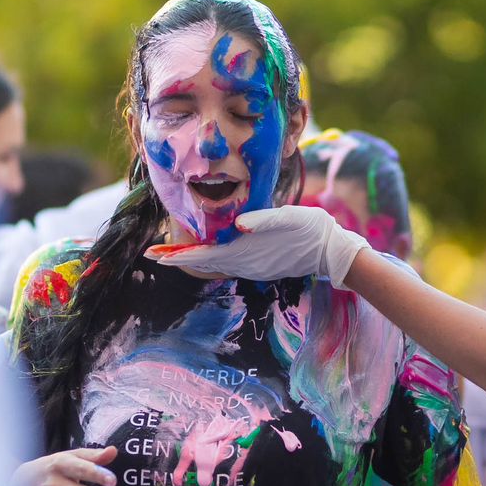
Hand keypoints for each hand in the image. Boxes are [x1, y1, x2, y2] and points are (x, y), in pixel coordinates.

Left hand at [146, 207, 369, 284]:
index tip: (156, 254)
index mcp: (248, 249)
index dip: (179, 254)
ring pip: (214, 265)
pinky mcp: (260, 266)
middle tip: (152, 254)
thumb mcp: (291, 217)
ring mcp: (252, 267)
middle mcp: (246, 263)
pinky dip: (209, 260)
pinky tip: (204, 254)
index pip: (205, 254)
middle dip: (177, 258)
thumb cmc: (312, 230)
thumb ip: (264, 220)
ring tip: (170, 254)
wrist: (333, 252)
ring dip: (191, 260)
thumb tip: (239, 223)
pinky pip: (227, 265)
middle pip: (204, 263)